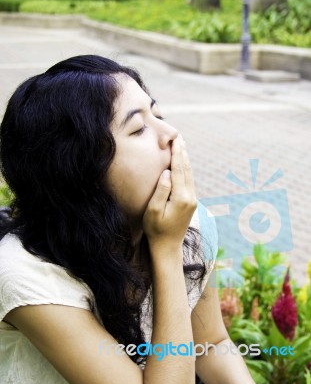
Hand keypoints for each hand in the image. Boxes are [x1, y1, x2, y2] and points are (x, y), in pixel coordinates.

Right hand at [142, 134, 196, 262]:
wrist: (168, 246)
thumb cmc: (156, 229)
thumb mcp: (154, 211)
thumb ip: (161, 190)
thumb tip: (168, 172)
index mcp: (181, 198)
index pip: (179, 170)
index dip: (177, 154)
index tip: (175, 139)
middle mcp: (190, 197)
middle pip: (186, 169)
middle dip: (183, 152)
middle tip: (179, 137)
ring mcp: (193, 200)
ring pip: (189, 174)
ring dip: (185, 159)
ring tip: (181, 146)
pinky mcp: (191, 202)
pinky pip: (189, 181)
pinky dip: (185, 169)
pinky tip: (182, 163)